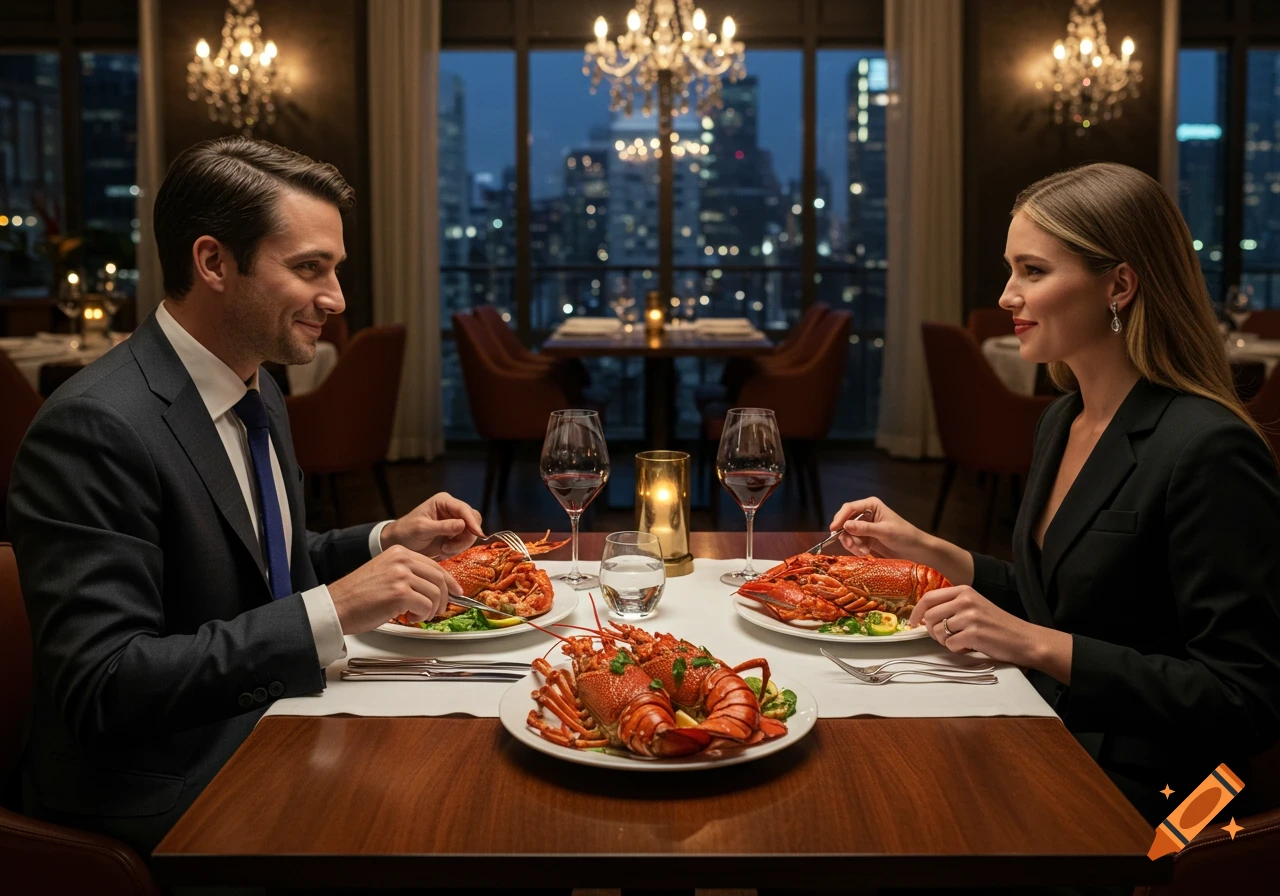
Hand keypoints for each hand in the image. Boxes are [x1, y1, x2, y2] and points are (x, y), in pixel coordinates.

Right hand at [328, 546, 462, 633]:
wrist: (336, 606)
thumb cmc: (358, 595)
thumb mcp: (385, 573)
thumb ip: (408, 574)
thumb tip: (433, 586)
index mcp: (399, 552)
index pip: (434, 565)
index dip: (448, 581)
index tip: (455, 592)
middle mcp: (401, 560)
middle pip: (439, 578)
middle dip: (444, 598)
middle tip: (439, 610)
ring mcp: (401, 576)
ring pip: (435, 594)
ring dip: (431, 610)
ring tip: (417, 615)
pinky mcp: (400, 593)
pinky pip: (426, 606)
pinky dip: (422, 616)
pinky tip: (409, 618)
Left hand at [380, 492, 483, 558]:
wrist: (400, 543)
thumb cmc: (407, 531)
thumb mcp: (422, 528)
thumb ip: (442, 526)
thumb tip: (463, 525)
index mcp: (443, 502)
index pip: (464, 509)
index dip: (472, 521)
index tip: (478, 534)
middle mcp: (452, 510)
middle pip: (473, 520)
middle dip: (466, 536)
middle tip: (450, 547)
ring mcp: (455, 522)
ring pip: (471, 532)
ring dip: (460, 544)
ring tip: (444, 549)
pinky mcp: (455, 534)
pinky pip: (465, 541)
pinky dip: (457, 548)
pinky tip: (444, 550)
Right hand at [828, 497, 926, 559]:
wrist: (915, 548)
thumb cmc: (904, 535)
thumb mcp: (884, 531)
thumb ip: (864, 528)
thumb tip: (845, 525)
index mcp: (871, 505)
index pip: (849, 508)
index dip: (840, 518)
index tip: (834, 529)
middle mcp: (865, 513)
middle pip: (845, 522)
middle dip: (847, 536)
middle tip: (852, 546)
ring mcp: (864, 526)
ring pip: (848, 534)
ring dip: (853, 544)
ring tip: (864, 552)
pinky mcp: (865, 537)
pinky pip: (853, 542)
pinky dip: (856, 549)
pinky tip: (865, 553)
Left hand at [909, 585, 1065, 672]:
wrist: (1024, 639)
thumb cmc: (997, 625)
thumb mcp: (974, 606)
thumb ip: (952, 605)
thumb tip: (923, 615)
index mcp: (964, 591)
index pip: (928, 598)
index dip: (916, 612)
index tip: (912, 623)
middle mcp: (966, 600)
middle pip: (930, 616)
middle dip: (931, 631)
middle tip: (943, 638)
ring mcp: (970, 616)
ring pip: (938, 632)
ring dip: (945, 641)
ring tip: (961, 641)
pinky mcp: (974, 633)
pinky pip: (950, 645)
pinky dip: (957, 649)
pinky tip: (970, 646)